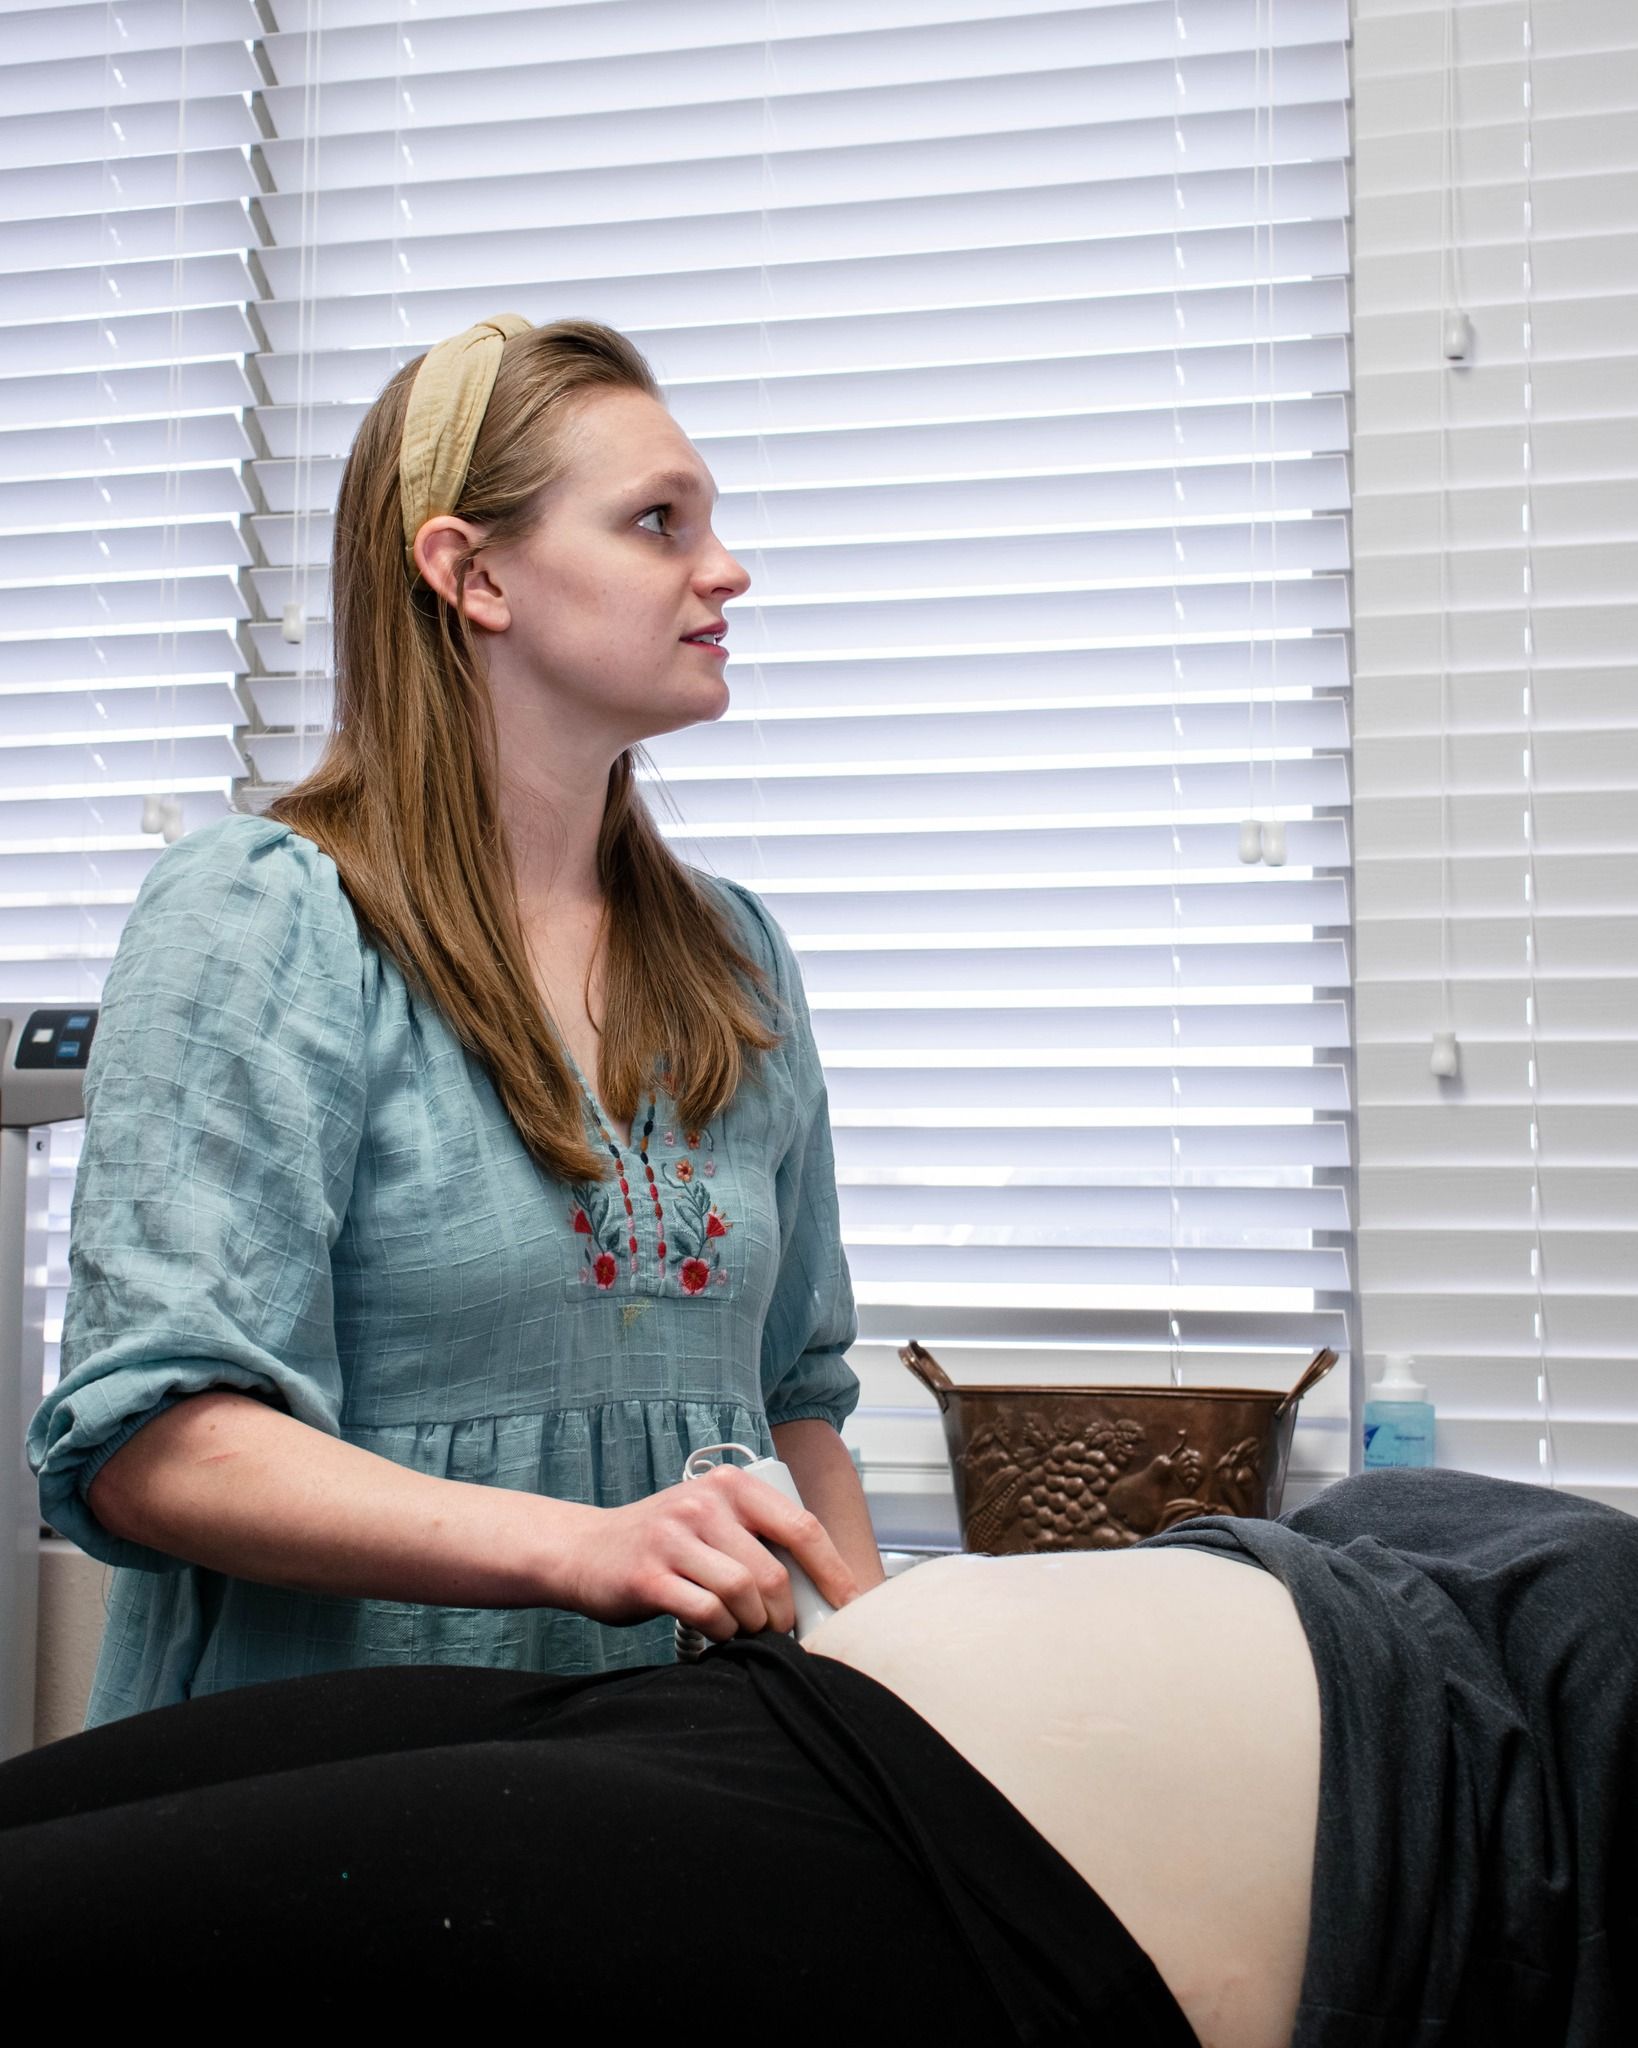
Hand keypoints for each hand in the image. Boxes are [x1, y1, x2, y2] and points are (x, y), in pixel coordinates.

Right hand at [559, 1465, 859, 1640]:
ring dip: (751, 1624)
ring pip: (743, 1594)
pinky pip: (707, 1613)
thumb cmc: (665, 1542)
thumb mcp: (712, 1518)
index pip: (801, 1527)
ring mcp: (674, 1538)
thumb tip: (820, 1586)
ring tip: (743, 1629)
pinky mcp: (649, 1575)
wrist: (586, 1550)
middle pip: (773, 1571)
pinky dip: (721, 1632)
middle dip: (783, 1612)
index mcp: (730, 1485)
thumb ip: (757, 1536)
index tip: (850, 1605)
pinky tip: (716, 1633)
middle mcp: (703, 1504)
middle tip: (778, 1628)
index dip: (833, 1572)